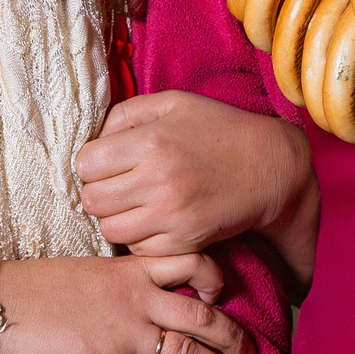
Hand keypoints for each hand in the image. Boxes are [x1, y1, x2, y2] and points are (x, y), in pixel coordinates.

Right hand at [0, 235, 256, 353]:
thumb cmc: (31, 286)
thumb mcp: (84, 269)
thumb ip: (116, 279)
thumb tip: (136, 290)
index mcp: (131, 269)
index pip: (191, 263)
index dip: (216, 278)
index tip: (224, 293)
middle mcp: (138, 299)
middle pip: (204, 316)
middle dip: (235, 336)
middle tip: (254, 352)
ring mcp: (126, 334)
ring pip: (190, 353)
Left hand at [78, 92, 318, 285]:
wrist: (269, 168)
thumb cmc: (218, 129)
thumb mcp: (173, 103)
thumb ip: (126, 114)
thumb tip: (94, 141)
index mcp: (151, 141)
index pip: (85, 164)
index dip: (93, 163)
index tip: (108, 162)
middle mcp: (158, 180)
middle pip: (92, 201)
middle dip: (100, 192)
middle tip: (120, 185)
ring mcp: (172, 216)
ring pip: (110, 230)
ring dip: (117, 218)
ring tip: (136, 204)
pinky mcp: (185, 241)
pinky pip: (138, 250)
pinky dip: (140, 238)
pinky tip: (155, 220)